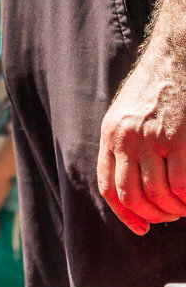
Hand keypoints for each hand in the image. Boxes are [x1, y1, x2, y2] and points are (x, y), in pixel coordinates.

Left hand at [97, 58, 185, 234]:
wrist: (176, 58)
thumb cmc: (156, 88)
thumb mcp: (127, 114)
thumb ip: (125, 145)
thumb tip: (133, 184)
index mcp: (111, 135)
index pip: (108, 187)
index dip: (124, 214)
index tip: (140, 227)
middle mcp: (127, 139)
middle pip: (132, 197)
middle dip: (152, 216)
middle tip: (168, 217)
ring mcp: (153, 139)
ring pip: (158, 195)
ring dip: (173, 211)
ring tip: (183, 208)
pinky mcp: (180, 139)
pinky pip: (182, 185)